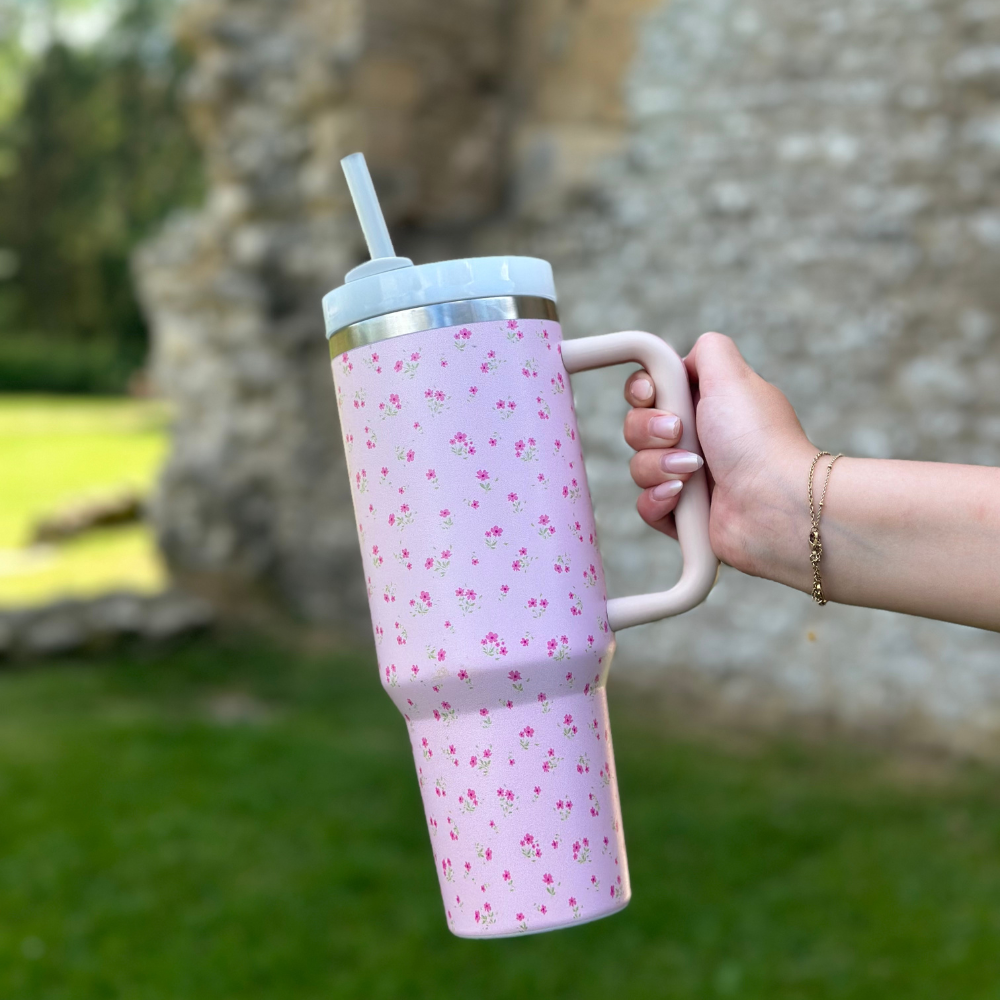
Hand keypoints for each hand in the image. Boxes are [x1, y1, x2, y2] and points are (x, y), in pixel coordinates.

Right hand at [624, 332, 815, 582]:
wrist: (776, 502)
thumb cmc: (757, 440)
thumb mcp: (733, 376)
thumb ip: (708, 350)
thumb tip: (685, 359)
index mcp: (705, 404)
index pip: (650, 391)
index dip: (642, 391)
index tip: (652, 394)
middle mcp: (695, 439)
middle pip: (636, 427)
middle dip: (648, 430)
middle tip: (679, 433)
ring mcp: (688, 478)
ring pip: (638, 467)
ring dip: (658, 466)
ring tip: (691, 471)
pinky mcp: (683, 516)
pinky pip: (646, 505)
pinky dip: (659, 500)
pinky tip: (681, 497)